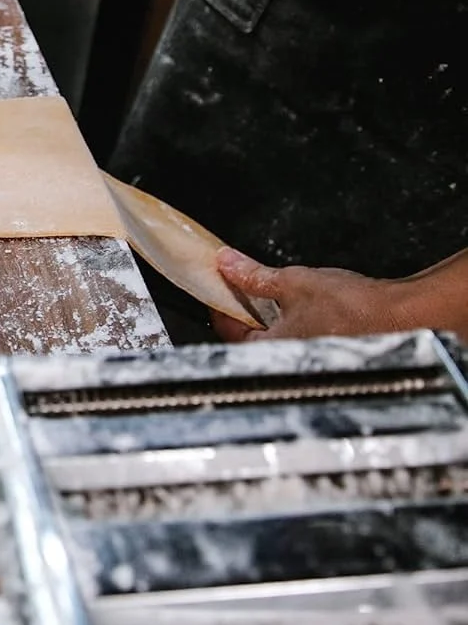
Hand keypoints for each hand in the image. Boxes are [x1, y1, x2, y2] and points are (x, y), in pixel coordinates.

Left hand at [212, 248, 410, 342]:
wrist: (405, 317)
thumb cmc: (356, 308)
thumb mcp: (294, 282)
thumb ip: (255, 275)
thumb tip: (228, 263)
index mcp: (273, 348)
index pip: (230, 332)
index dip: (220, 308)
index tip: (219, 290)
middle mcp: (290, 361)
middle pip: (252, 340)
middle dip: (245, 316)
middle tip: (241, 293)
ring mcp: (311, 361)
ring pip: (279, 341)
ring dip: (271, 320)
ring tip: (272, 299)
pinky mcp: (332, 355)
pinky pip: (302, 340)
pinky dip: (296, 324)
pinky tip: (305, 310)